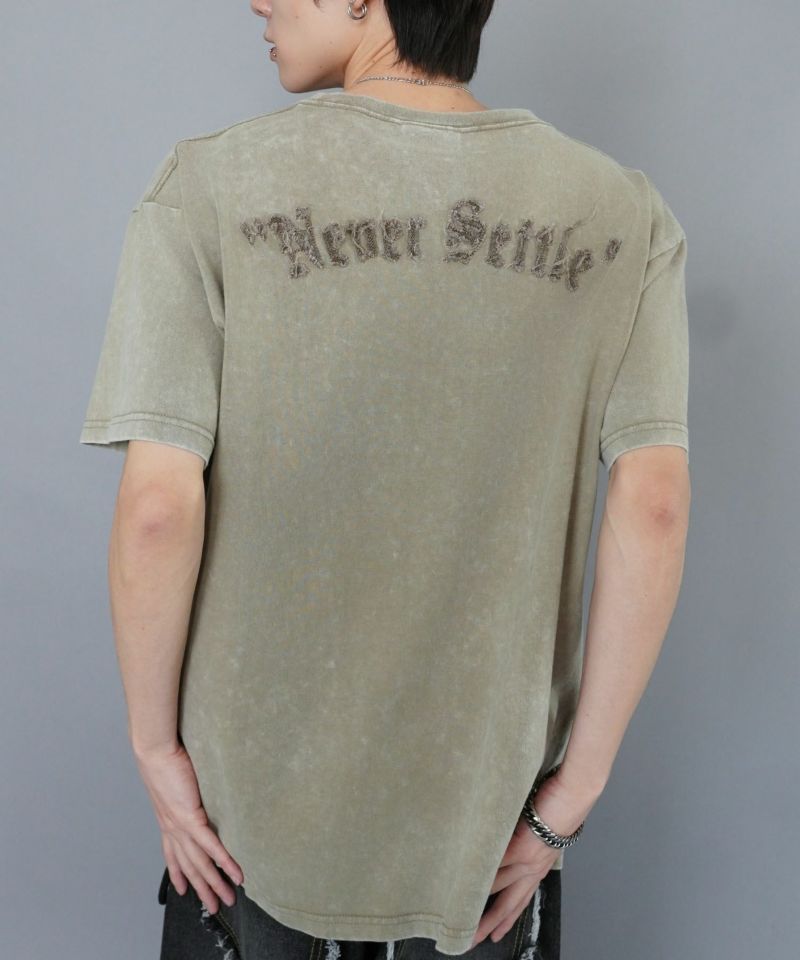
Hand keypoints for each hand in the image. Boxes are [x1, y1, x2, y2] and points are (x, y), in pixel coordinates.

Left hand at [134, 741, 244, 913]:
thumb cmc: (164, 757)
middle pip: (189, 866)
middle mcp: (172, 828)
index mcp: (167, 820)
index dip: (178, 874)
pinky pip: (210, 845)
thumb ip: (182, 790)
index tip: (182, 890)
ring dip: (215, 884)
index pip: (172, 854)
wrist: (155, 750)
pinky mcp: (190, 817)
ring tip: (228, 898)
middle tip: (214, 906)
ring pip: (200, 863)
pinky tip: (236, 872)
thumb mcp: (172, 779)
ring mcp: (180, 826)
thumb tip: (191, 789)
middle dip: (202, 889)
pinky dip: (224, 861)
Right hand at [469, 772, 599, 947]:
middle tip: (473, 938)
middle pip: (508, 903)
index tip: (493, 934)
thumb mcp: (545, 835)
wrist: (573, 798)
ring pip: (497, 885)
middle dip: (490, 922)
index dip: (506, 918)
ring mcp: (526, 861)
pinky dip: (480, 870)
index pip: (519, 899)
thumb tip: (510, 843)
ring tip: (460, 908)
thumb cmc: (561, 808)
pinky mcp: (520, 847)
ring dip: (478, 897)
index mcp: (539, 869)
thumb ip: (527, 844)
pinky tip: (465, 876)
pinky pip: (494, 862)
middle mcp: (533, 870)